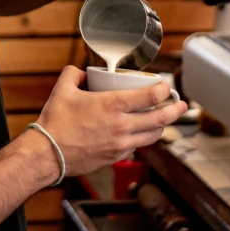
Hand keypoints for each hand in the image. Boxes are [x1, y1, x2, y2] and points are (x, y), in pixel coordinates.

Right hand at [31, 66, 187, 177]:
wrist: (47, 154)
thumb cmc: (55, 123)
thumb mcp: (63, 89)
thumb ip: (74, 74)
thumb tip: (82, 73)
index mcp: (112, 105)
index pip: (150, 96)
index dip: (164, 89)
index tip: (167, 85)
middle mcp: (121, 126)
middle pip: (160, 118)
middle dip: (175, 110)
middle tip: (182, 104)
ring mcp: (120, 144)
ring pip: (152, 135)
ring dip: (162, 126)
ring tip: (166, 119)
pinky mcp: (115, 157)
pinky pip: (137, 146)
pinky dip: (142, 138)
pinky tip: (139, 133)